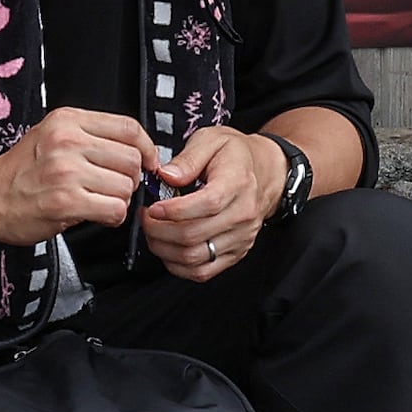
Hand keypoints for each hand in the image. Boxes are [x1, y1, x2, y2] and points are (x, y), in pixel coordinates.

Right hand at [0, 109, 163, 249]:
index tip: (148, 161)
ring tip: (98, 201)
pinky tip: (96, 215)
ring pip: (126, 187)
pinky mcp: (65, 202)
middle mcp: (68, 141)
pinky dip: (112, 217)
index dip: (147, 148)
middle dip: (131, 178)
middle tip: (114, 186)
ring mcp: (66, 172)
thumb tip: (138, 150)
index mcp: (67, 120)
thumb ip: (90, 135)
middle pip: (132, 159)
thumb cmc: (21, 171)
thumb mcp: (52, 135)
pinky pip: (114, 210)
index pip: (129, 128)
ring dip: (119, 200)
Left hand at [140, 127, 290, 280]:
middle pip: (195, 235)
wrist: (266, 172)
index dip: (174, 210)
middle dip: (159, 230)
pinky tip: (167, 249)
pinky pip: (203, 272)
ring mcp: (241, 237)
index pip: (207, 204)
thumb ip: (188, 157)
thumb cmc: (235, 155)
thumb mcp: (211, 139)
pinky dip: (178, 266)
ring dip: (164, 249)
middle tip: (145, 218)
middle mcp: (243, 214)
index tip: (152, 207)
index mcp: (237, 182)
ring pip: (195, 258)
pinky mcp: (236, 253)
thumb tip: (166, 176)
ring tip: (152, 232)